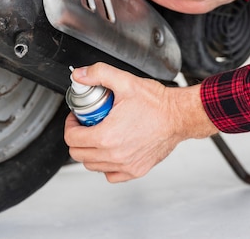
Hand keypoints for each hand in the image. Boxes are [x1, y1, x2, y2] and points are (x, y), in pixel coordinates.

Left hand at [64, 63, 217, 182]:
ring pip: (92, 165)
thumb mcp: (124, 81)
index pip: (72, 138)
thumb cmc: (156, 102)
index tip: (77, 118)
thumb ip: (98, 74)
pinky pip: (111, 175)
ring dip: (89, 151)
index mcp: (106, 136)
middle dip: (77, 137)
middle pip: (78, 154)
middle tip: (85, 125)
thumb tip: (78, 75)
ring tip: (97, 135)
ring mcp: (126, 165)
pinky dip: (106, 165)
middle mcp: (114, 155)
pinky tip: (111, 150)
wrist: (179, 116)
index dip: (70, 125)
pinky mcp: (136, 170)